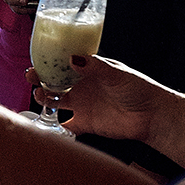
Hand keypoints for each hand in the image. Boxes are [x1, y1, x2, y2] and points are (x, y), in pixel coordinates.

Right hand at [28, 55, 162, 142]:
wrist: (152, 116)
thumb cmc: (139, 89)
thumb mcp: (116, 74)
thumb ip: (94, 67)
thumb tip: (72, 58)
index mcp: (89, 71)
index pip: (64, 63)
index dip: (49, 61)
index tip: (38, 60)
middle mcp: (82, 87)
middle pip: (54, 81)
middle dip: (40, 78)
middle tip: (32, 76)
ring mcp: (82, 105)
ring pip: (55, 101)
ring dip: (44, 98)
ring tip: (40, 95)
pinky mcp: (85, 123)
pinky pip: (64, 125)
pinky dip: (54, 125)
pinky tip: (45, 122)